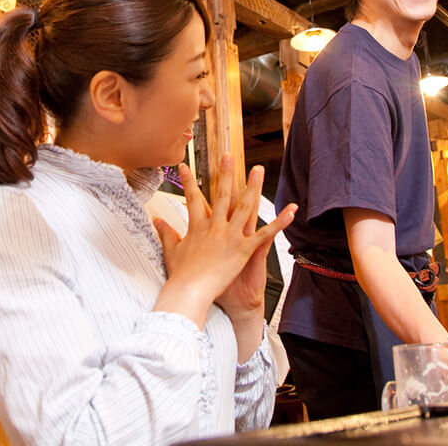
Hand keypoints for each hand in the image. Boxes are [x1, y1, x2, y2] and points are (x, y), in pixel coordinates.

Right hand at [151, 156, 295, 328]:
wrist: (190, 291)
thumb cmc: (181, 275)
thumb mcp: (171, 251)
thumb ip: (166, 233)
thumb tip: (157, 220)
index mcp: (198, 226)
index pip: (193, 198)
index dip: (189, 181)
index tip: (185, 166)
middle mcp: (215, 227)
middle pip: (222, 194)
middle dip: (225, 173)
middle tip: (227, 155)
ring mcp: (231, 236)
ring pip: (245, 207)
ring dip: (253, 187)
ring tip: (258, 170)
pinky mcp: (244, 250)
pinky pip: (265, 234)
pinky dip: (279, 223)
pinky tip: (290, 211)